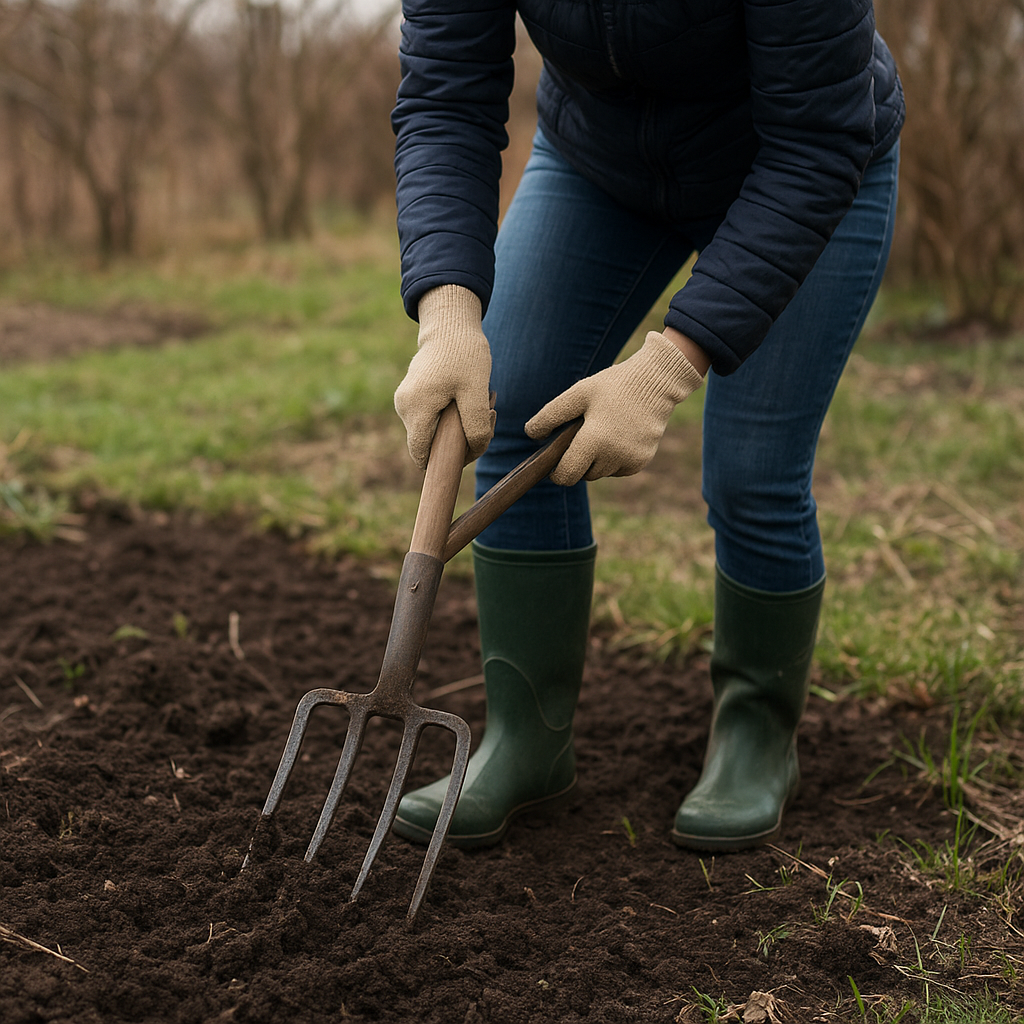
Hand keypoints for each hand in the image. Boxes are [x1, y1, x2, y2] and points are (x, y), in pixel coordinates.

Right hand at [394, 285, 495, 468]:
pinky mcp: (412, 397)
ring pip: (434, 432)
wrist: (449, 323)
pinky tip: (468, 397)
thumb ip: (476, 424)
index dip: (447, 460)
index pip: (422, 455)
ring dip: (460, 426)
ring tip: (481, 401)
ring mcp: (406, 402)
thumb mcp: (476, 389)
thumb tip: (474, 451)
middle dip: (461, 439)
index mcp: (416, 408)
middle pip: (431, 445)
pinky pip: (432, 419)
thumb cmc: (464, 352)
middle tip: (488, 414)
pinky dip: (453, 415)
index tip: (473, 444)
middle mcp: (404, 408)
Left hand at [525, 330, 705, 485]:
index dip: (557, 472)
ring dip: (596, 460)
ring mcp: (630, 460)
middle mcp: (614, 456)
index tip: (555, 462)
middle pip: (583, 475)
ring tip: (602, 431)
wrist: (656, 382)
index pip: (566, 475)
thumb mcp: (577, 394)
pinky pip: (618, 469)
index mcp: (594, 440)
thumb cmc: (612, 386)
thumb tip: (530, 435)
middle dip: (578, 461)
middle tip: (583, 435)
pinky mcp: (642, 462)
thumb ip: (550, 415)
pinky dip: (614, 459)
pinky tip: (618, 436)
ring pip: (601, 473)